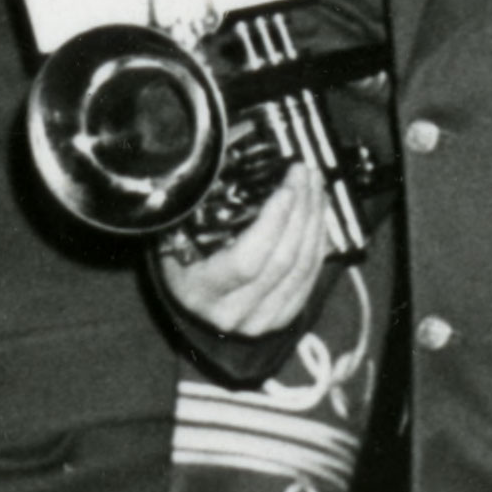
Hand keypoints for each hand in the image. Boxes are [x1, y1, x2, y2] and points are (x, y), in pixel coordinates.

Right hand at [154, 165, 334, 338]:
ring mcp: (262, 319)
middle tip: (304, 174)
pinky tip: (318, 214)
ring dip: (314, 221)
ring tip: (314, 186)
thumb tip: (225, 172)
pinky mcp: (283, 318)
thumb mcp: (173, 241)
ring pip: (303, 267)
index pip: (247, 260)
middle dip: (300, 210)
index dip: (273, 222)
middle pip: (283, 259)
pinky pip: (311, 276)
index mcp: (200, 292)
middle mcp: (233, 311)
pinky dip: (318, 241)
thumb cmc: (178, 265)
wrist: (190, 309)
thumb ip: (196, 216)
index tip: (286, 187)